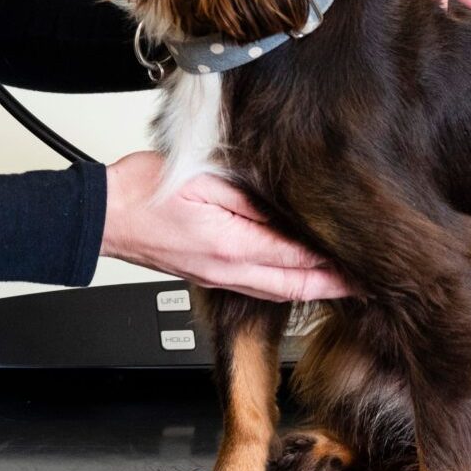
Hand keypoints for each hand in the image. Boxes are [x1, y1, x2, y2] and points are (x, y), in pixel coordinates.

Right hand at [100, 150, 351, 302]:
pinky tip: (294, 280)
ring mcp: (216, 277)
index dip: (331, 262)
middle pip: (293, 285)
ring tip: (341, 286)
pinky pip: (256, 287)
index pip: (294, 257)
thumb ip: (245, 194)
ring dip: (311, 290)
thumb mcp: (198, 179)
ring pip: (276, 291)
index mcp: (229, 244)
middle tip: (369, 286)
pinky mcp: (206, 275)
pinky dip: (285, 287)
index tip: (363, 262)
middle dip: (332, 286)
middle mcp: (227, 269)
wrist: (101, 218)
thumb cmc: (139, 193)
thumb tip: (283, 205)